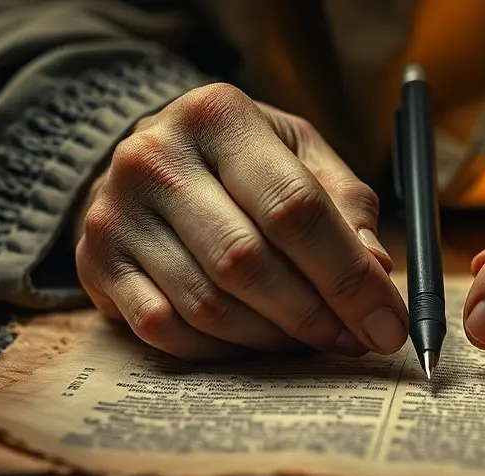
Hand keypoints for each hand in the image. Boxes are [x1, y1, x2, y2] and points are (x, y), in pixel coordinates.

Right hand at [74, 83, 407, 359]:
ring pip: (208, 305)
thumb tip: (375, 269)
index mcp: (219, 115)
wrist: (151, 161)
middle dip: (317, 315)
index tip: (389, 324)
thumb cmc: (243, 162)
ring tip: (314, 341)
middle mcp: (157, 157)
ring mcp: (116, 212)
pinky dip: (223, 350)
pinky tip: (257, 343)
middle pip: (249, 261)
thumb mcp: (300, 156)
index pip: (295, 208)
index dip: (348, 276)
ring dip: (274, 338)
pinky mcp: (95, 262)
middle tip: (357, 341)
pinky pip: (166, 331)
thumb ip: (345, 206)